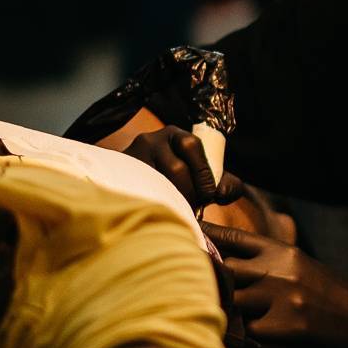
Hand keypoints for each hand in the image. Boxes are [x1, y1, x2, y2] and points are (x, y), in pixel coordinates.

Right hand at [123, 125, 243, 209]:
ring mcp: (132, 157)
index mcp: (174, 135)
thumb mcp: (199, 174)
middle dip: (190, 192)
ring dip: (173, 201)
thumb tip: (228, 191)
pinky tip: (159, 211)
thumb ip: (221, 182)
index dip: (204, 173)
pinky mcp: (120, 176)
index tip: (209, 195)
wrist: (131, 181)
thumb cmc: (175, 180)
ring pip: (158, 183)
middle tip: (193, 207)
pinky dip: (154, 205)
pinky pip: (140, 193)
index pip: (192, 144)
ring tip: (177, 210)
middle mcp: (150, 140)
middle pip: (176, 168)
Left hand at [204, 224, 347, 347]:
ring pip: (233, 301)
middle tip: (193, 284)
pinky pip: (248, 330)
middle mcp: (278, 271)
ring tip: (230, 315)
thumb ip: (264, 262)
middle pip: (224, 270)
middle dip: (212, 278)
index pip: (232, 238)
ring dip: (230, 310)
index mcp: (281, 252)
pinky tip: (256, 336)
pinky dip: (248, 334)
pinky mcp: (283, 328)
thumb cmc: (327, 294)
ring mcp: (280, 299)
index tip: (184, 234)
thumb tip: (223, 263)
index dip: (206, 237)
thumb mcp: (298, 265)